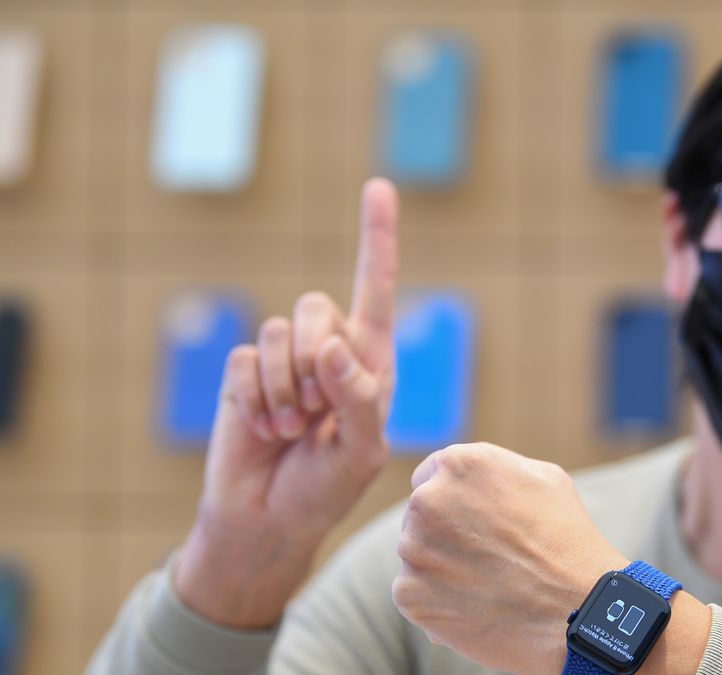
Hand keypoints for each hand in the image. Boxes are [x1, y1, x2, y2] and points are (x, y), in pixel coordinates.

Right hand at [173, 178, 398, 628]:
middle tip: (318, 415)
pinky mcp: (244, 372)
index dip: (377, 239)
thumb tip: (335, 346)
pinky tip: (265, 430)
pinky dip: (258, 401)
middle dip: (316, 362)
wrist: (268, 519)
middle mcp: (329, 349)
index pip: (377, 290)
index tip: (378, 186)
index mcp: (371, 361)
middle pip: (319, 308)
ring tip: (293, 429)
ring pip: (280, 331)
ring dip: (287, 389)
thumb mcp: (360, 454)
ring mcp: (284, 359)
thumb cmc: (326, 489)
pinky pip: (247, 359)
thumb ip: (358, 399)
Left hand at [391, 443, 629, 674]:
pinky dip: (436, 600)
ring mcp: (414, 549)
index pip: (431, 475)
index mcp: (458, 464)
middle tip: (486, 555)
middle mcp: (427, 500)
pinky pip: (413, 592)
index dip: (456, 498)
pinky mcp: (409, 594)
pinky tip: (474, 604)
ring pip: (417, 554)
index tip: (475, 520)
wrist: (575, 608)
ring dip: (440, 565)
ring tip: (485, 582)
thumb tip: (467, 478)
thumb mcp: (542, 477)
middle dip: (445, 530)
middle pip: (421, 514)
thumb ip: (494, 467)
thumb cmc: (566, 539)